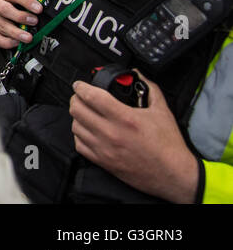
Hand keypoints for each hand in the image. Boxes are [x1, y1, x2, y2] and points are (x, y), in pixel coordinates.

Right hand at [0, 0, 41, 49]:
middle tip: (33, 21)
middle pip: (5, 10)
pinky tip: (16, 42)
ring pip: (2, 26)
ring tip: (28, 37)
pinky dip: (8, 42)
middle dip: (20, 17)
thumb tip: (44, 9)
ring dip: (17, 33)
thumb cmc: (10, 3)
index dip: (28, 2)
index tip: (39, 9)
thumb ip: (28, 0)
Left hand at [70, 73, 200, 202]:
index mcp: (125, 118)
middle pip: (77, 109)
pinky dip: (79, 135)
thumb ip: (149, 89)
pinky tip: (87, 131)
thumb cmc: (169, 145)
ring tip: (85, 113)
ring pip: (75, 126)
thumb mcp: (162, 111)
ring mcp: (104, 148)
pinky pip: (79, 144)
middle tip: (81, 96)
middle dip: (76, 99)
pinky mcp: (102, 162)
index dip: (81, 87)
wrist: (173, 175)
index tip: (79, 84)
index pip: (92, 96)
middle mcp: (111, 133)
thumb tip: (138, 74)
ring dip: (77, 116)